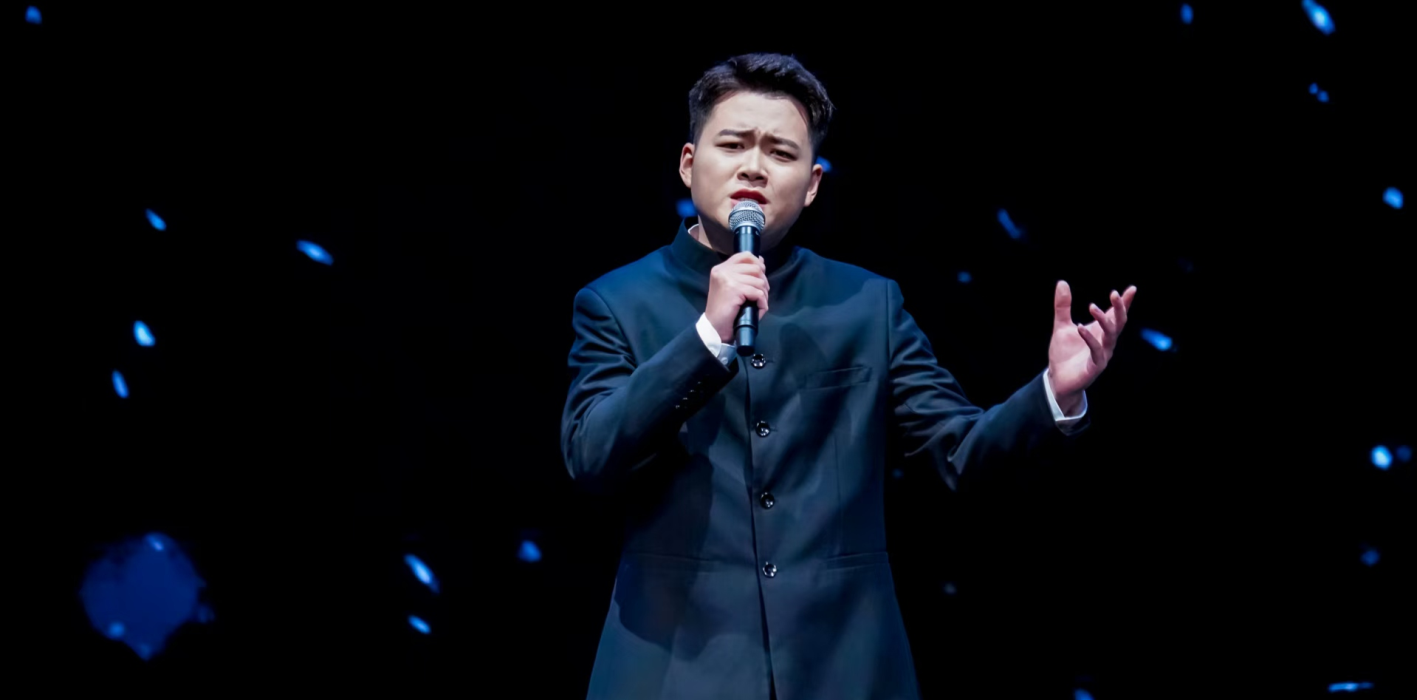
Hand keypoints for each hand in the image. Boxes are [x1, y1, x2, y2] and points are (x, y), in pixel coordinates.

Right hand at [706, 252, 769, 342]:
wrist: (714, 327)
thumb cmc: (724, 309)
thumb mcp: (730, 286)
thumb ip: (742, 274)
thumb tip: (761, 261)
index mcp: (721, 268)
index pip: (745, 255)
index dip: (757, 263)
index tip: (761, 274)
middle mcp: (723, 270)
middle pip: (756, 268)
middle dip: (763, 282)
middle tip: (761, 294)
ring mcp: (728, 279)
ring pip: (759, 281)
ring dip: (764, 294)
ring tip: (759, 303)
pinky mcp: (735, 289)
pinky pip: (758, 293)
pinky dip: (762, 302)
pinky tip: (758, 309)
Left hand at [1048, 281, 1135, 408]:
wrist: (1058, 379)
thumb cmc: (1064, 354)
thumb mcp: (1061, 326)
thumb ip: (1063, 306)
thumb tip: (1062, 282)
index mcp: (1101, 332)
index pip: (1116, 315)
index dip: (1124, 303)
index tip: (1132, 289)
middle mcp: (1105, 342)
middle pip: (1119, 323)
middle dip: (1120, 308)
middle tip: (1114, 294)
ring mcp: (1103, 354)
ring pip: (1111, 335)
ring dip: (1104, 320)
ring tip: (1093, 307)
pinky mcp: (1095, 366)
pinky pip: (1096, 350)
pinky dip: (1089, 338)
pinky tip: (1080, 327)